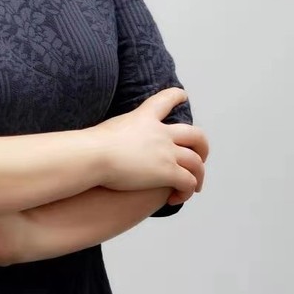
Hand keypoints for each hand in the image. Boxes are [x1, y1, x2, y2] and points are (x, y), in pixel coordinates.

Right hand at [93, 87, 208, 202]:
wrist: (94, 155)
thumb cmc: (91, 145)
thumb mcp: (108, 129)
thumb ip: (119, 133)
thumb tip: (108, 141)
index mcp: (144, 117)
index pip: (165, 99)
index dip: (176, 96)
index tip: (183, 95)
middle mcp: (161, 133)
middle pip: (195, 135)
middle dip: (202, 147)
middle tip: (200, 156)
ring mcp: (167, 152)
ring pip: (196, 162)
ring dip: (198, 175)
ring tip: (194, 186)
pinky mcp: (168, 172)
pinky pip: (188, 183)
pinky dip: (186, 191)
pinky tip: (175, 198)